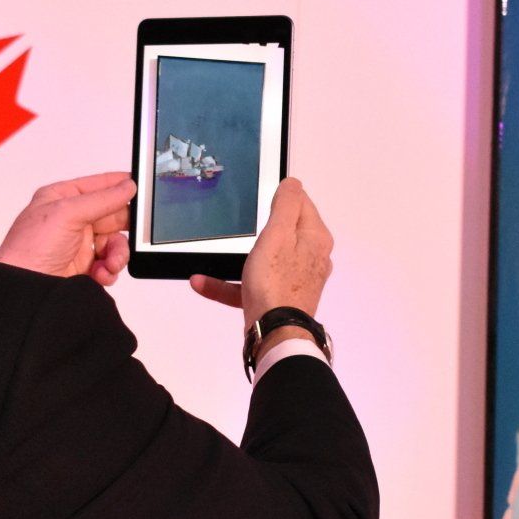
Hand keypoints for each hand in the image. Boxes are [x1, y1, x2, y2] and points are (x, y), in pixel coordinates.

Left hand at [0, 171, 134, 286]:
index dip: (120, 186)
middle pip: (113, 216)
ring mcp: (78, 244)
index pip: (99, 186)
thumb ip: (101, 199)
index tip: (142, 189)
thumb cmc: (29, 250)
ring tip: (110, 263)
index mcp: (62, 198)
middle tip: (135, 232)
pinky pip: (109, 264)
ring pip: (114, 242)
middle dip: (124, 227)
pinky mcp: (84, 267)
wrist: (23, 292)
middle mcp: (71, 219)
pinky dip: (110, 270)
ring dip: (117, 253)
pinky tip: (101, 274)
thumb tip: (126, 187)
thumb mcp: (67, 214)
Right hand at [190, 177, 332, 331]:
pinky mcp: (281, 299)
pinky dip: (231, 283)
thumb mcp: (278, 234)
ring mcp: (296, 280)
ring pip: (266, 259)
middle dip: (261, 227)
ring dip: (238, 257)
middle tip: (239, 223)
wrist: (274, 334)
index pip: (302, 203)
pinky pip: (253, 285)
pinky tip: (203, 283)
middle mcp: (311, 257)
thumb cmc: (276, 282)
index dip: (280, 196)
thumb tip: (292, 184)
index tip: (259, 197)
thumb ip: (286, 205)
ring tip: (215, 255)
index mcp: (315, 238)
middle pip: (285, 230)